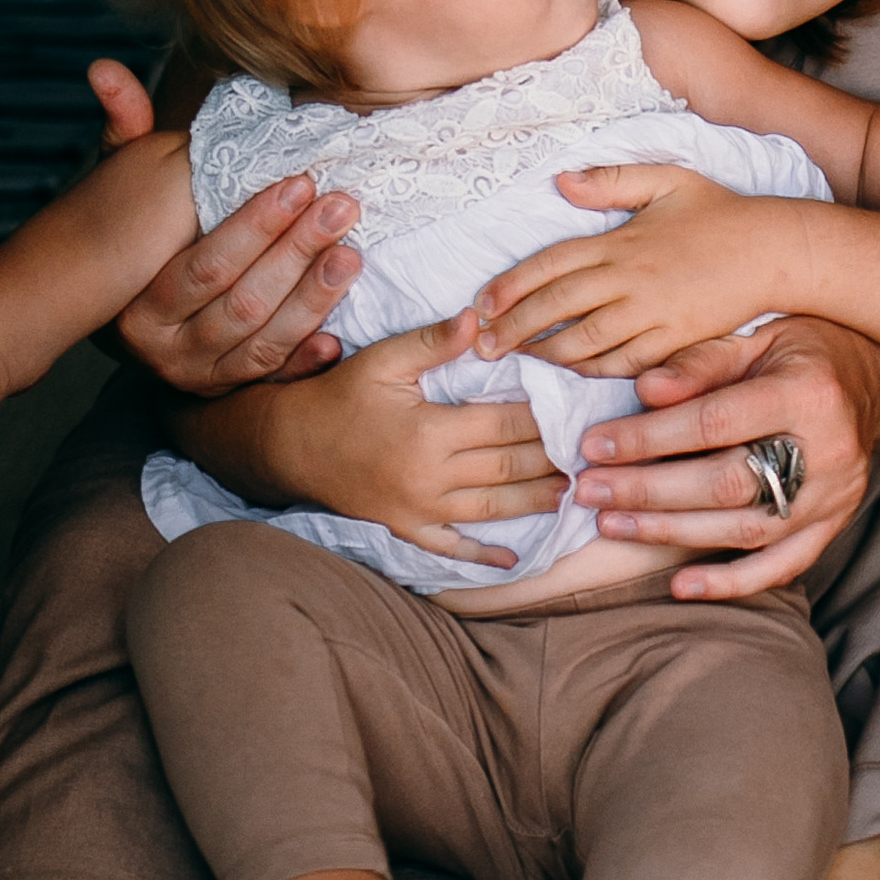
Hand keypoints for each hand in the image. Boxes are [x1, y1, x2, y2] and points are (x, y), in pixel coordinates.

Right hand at [83, 58, 363, 392]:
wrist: (97, 321)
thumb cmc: (125, 238)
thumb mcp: (120, 187)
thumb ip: (123, 130)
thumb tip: (104, 67)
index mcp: (135, 298)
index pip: (207, 261)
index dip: (257, 224)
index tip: (301, 183)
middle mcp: (158, 344)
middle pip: (241, 299)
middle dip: (297, 251)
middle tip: (343, 207)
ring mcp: (189, 375)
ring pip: (262, 340)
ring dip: (312, 298)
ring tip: (351, 253)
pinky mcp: (216, 394)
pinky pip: (268, 379)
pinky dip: (303, 359)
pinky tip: (339, 335)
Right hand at [255, 313, 566, 567]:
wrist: (288, 446)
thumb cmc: (338, 396)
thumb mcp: (383, 360)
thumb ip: (433, 342)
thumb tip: (478, 319)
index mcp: (429, 431)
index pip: (505, 424)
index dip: (545, 416)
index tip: (576, 408)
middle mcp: (430, 477)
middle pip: (509, 468)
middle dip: (553, 459)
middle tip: (591, 451)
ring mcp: (419, 510)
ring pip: (493, 509)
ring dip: (536, 502)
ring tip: (572, 491)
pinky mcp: (406, 529)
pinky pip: (452, 548)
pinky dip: (484, 556)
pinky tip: (515, 560)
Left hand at [473, 164, 793, 375]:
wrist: (774, 251)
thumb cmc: (720, 212)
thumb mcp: (667, 179)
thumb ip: (612, 180)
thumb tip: (562, 181)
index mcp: (621, 241)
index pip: (551, 264)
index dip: (511, 284)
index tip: (482, 302)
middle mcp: (631, 280)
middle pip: (558, 307)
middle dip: (515, 327)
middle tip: (482, 344)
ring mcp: (652, 314)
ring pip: (585, 341)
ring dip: (546, 353)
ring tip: (517, 361)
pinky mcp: (675, 341)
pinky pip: (624, 362)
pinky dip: (593, 371)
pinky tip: (571, 373)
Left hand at [573, 316, 879, 597]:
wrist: (875, 384)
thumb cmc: (806, 352)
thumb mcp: (758, 336)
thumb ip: (703, 362)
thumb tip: (645, 391)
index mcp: (808, 393)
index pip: (714, 423)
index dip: (649, 438)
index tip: (594, 446)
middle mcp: (828, 451)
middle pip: (726, 483)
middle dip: (649, 490)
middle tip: (590, 490)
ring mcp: (833, 497)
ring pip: (745, 531)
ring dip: (671, 532)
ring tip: (612, 524)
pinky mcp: (832, 526)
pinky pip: (781, 566)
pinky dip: (729, 582)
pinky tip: (680, 587)